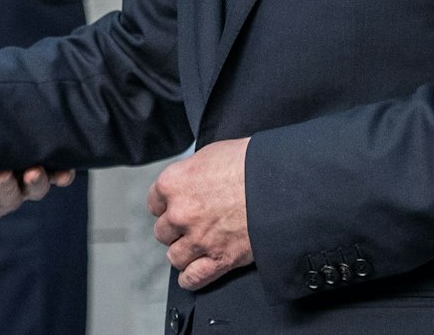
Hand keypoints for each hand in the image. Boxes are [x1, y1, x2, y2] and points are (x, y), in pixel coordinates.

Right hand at [0, 166, 75, 232]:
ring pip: (32, 189)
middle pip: (14, 200)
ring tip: (41, 168)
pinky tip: (65, 168)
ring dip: (40, 180)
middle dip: (19, 188)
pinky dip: (55, 172)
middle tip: (24, 173)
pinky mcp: (22, 167)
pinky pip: (44, 174)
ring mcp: (13, 185)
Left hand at [148, 138, 252, 290]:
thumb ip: (191, 173)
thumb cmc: (248, 163)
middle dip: (176, 229)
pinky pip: (193, 278)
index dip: (166, 206)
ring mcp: (198, 239)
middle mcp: (180, 213)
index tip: (175, 207)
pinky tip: (191, 275)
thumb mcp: (210, 155)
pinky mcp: (219, 259)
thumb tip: (189, 181)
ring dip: (183, 253)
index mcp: (173, 183)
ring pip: (175, 256)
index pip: (154, 203)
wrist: (279, 183)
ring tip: (194, 248)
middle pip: (163, 231)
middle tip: (191, 225)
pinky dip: (191, 279)